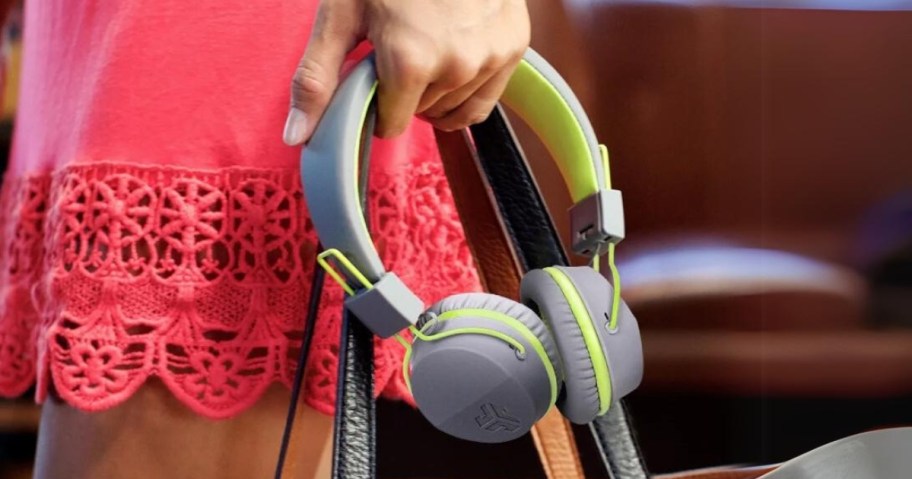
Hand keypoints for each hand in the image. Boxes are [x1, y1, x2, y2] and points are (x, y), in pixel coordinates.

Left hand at [283, 0, 529, 144]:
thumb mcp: (341, 15)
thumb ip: (317, 79)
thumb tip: (298, 136)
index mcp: (410, 61)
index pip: (391, 126)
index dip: (376, 104)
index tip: (375, 71)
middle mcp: (457, 66)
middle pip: (422, 115)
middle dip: (407, 92)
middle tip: (400, 46)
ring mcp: (491, 58)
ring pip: (455, 111)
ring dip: (438, 92)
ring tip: (428, 46)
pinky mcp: (514, 47)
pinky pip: (486, 100)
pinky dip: (468, 89)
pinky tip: (454, 56)